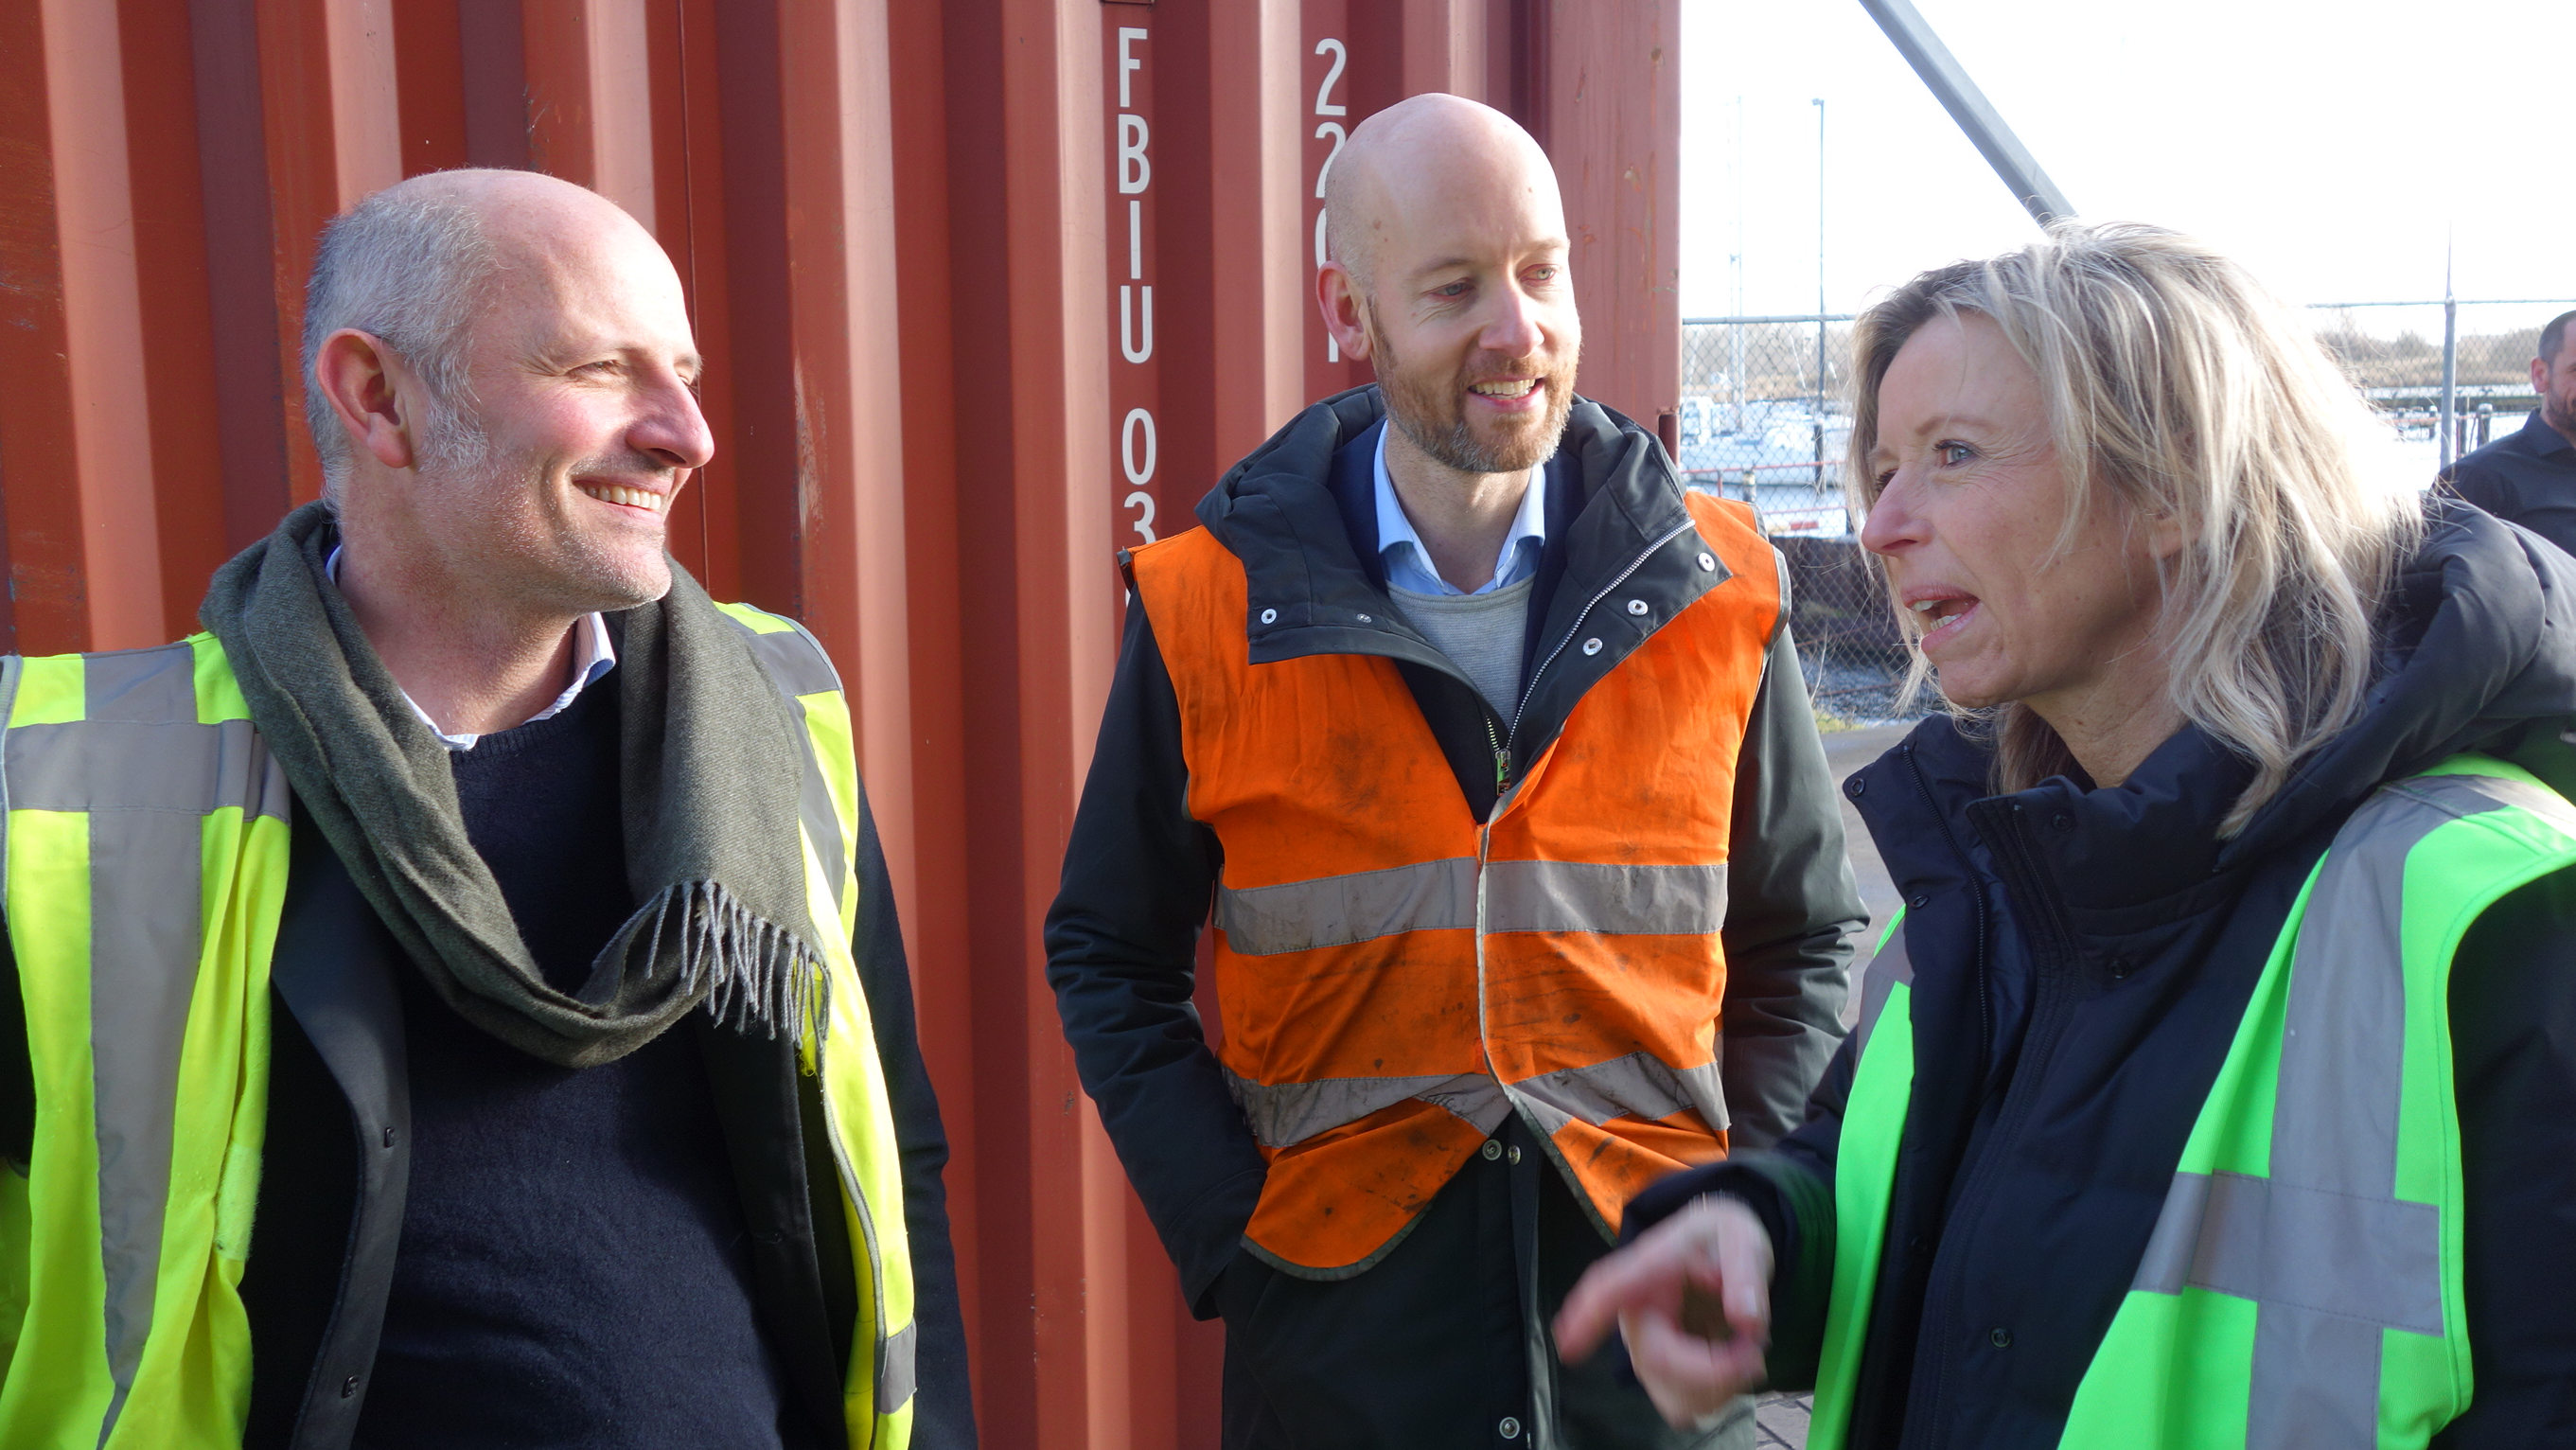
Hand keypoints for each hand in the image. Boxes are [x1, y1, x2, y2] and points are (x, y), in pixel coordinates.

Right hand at [1552, 1194, 1773, 1427]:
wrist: (1724, 1252)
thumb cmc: (1724, 1239)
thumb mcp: (1743, 1241)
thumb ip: (1746, 1276)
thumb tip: (1747, 1320)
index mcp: (1649, 1267)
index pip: (1610, 1290)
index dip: (1587, 1318)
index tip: (1568, 1344)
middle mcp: (1636, 1312)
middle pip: (1657, 1361)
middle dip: (1715, 1371)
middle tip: (1756, 1351)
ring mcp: (1644, 1345)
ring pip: (1671, 1394)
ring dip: (1720, 1387)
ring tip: (1747, 1352)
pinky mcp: (1657, 1371)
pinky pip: (1681, 1404)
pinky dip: (1716, 1396)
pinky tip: (1731, 1367)